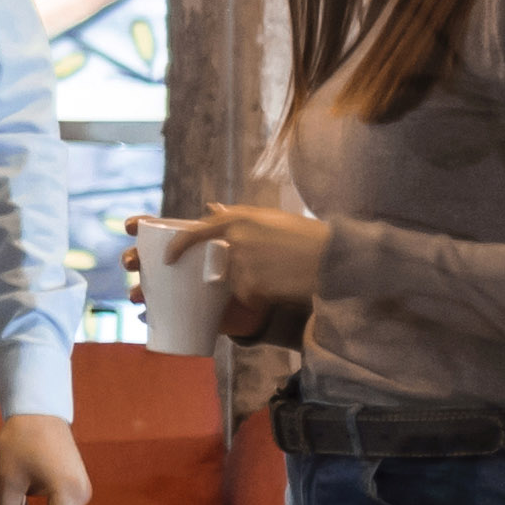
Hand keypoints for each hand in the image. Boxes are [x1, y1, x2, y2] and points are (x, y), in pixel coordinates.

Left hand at [147, 205, 329, 323]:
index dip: (179, 246)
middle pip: (218, 263)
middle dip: (234, 270)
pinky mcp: (253, 284)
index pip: (197, 231)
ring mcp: (244, 261)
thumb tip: (210, 208)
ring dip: (253, 282)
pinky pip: (248, 295)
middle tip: (261, 268)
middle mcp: (237, 238)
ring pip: (235, 281)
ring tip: (281, 271)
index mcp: (240, 218)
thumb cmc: (307, 236)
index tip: (167, 258)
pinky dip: (261, 295)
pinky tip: (282, 283)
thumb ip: (238, 217)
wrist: (336, 255)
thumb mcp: (271, 218)